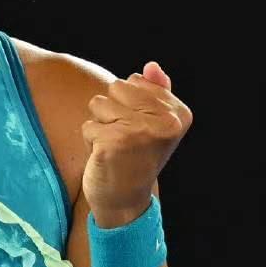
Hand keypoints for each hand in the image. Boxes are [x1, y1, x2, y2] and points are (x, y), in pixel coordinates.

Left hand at [81, 61, 192, 226]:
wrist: (125, 200)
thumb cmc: (136, 157)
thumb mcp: (153, 124)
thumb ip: (155, 93)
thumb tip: (151, 66)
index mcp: (178, 113)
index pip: (134, 80)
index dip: (127, 104)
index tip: (139, 131)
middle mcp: (164, 121)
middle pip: (115, 87)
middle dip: (111, 111)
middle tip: (124, 139)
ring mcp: (140, 131)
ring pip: (98, 104)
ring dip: (99, 125)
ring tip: (113, 146)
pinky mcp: (115, 142)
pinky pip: (87, 125)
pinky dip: (90, 141)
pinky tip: (104, 156)